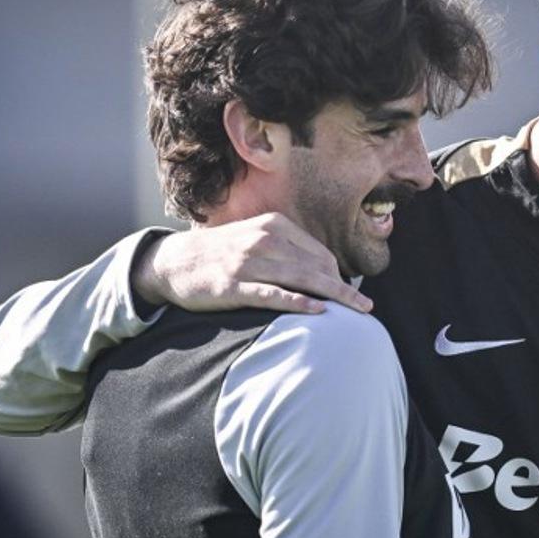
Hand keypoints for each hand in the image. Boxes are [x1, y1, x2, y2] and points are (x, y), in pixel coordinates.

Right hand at [131, 213, 371, 314]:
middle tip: (365, 307)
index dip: (338, 275)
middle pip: (316, 266)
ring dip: (332, 296)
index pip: (319, 253)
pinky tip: (318, 310)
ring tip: (355, 311)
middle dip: (344, 288)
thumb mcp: (255, 241)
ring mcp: (248, 262)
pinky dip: (297, 301)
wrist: (173, 261)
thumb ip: (287, 250)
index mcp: (274, 226)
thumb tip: (322, 271)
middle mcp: (264, 240)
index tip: (351, 294)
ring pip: (301, 279)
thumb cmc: (221, 255)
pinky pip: (272, 293)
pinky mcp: (233, 285)